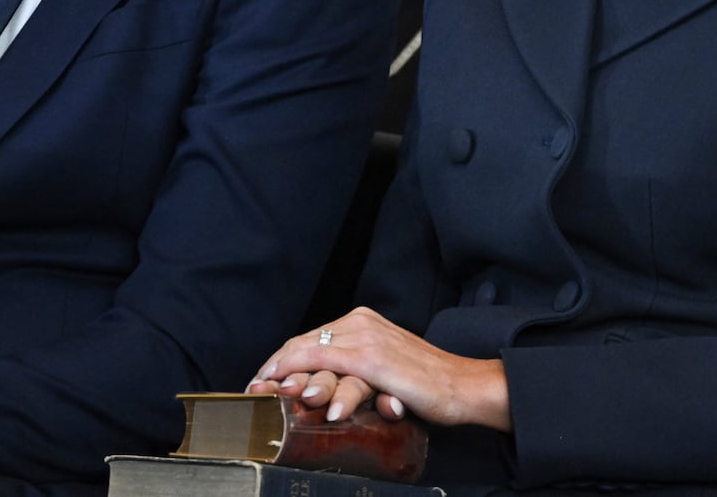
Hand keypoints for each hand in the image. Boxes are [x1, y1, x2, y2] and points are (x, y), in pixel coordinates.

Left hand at [248, 307, 510, 431]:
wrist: (462, 385)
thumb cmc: (426, 384)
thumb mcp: (382, 371)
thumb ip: (354, 371)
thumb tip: (319, 387)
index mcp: (362, 321)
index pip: (309, 338)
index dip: (280, 361)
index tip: (262, 383)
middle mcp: (361, 322)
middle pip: (301, 342)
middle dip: (272, 368)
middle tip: (253, 391)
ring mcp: (366, 337)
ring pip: (308, 350)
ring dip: (282, 374)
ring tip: (265, 393)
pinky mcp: (372, 358)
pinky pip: (327, 363)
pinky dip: (305, 377)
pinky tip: (294, 395)